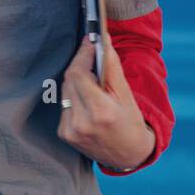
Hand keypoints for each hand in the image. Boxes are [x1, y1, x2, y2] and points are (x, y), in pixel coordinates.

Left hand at [57, 33, 155, 170]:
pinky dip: (74, 95)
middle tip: (91, 53)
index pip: (78, 73)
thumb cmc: (130, 121)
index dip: (82, 54)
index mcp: (100, 112)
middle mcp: (81, 123)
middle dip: (80, 64)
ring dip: (76, 79)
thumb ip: (111, 66)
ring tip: (92, 77)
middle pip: (69, 79)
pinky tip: (86, 98)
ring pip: (65, 90)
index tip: (90, 41)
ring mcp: (70, 130)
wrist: (128, 155)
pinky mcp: (63, 134)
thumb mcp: (125, 94)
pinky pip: (64, 103)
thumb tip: (102, 39)